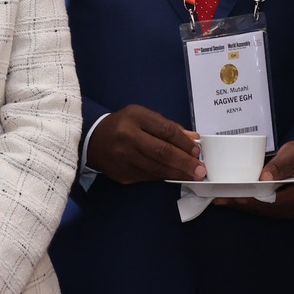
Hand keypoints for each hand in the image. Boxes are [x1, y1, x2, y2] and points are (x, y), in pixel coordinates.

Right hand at [86, 104, 204, 185]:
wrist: (92, 141)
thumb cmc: (122, 125)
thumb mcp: (142, 116)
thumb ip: (167, 126)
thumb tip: (193, 138)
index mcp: (134, 118)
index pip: (165, 130)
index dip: (184, 142)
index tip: (197, 150)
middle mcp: (127, 138)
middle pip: (162, 152)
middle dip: (185, 162)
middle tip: (201, 170)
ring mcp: (124, 159)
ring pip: (157, 169)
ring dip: (178, 173)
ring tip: (193, 175)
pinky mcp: (123, 175)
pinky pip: (149, 177)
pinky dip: (164, 176)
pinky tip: (175, 176)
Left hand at [211, 140, 293, 220]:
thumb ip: (280, 165)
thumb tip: (264, 178)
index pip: (271, 200)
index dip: (250, 198)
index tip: (233, 194)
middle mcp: (291, 207)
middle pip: (261, 208)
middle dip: (239, 203)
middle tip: (218, 197)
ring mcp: (284, 209)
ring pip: (257, 209)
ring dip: (238, 204)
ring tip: (218, 199)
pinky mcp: (276, 206)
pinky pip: (258, 206)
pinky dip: (243, 202)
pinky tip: (229, 198)